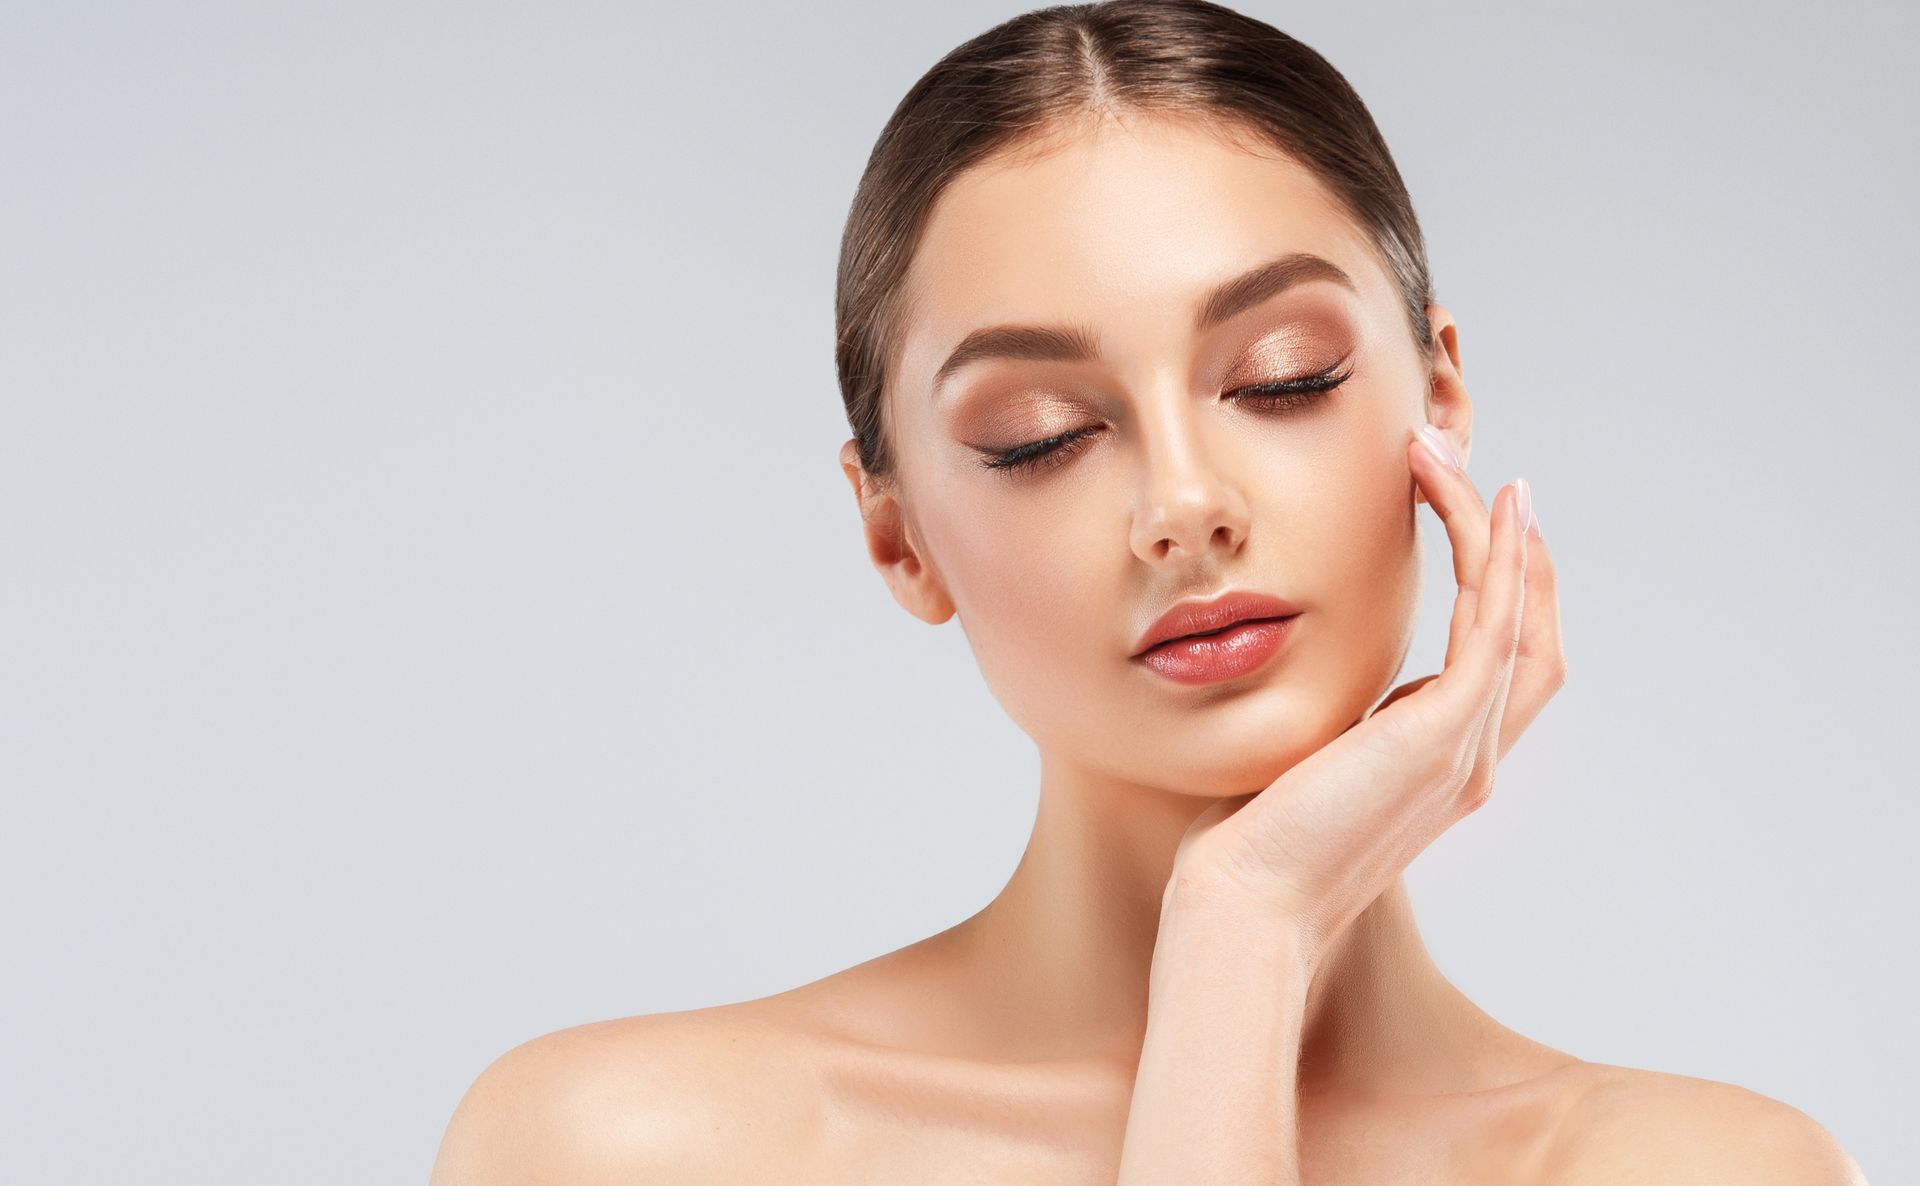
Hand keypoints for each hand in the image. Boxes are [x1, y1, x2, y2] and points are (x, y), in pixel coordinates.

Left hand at [1165, 430, 1566, 967]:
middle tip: (1493, 481)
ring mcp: (1465, 752)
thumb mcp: (1301, 763)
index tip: (1474, 523)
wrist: (1244, 906)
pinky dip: (1497, 557)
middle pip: (1535, 639)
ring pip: (1519, 619)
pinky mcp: (1440, 737)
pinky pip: (1491, 624)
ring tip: (1459, 461)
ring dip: (1502, 534)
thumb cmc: (1248, 845)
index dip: (1503, 593)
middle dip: (1521, 555)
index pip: (1499, 668)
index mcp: (1437, 770)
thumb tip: (1301, 675)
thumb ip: (1327, 722)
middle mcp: (1468, 762)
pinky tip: (1486, 502)